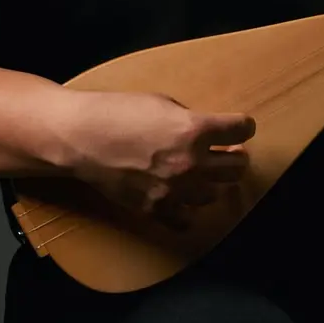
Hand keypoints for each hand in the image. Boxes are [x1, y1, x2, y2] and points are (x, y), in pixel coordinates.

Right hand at [55, 90, 254, 229]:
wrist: (80, 137)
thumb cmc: (119, 111)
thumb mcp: (164, 103)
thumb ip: (192, 120)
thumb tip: (209, 132)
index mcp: (195, 130)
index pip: (242, 130)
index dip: (243, 126)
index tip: (240, 128)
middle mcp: (191, 163)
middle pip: (237, 167)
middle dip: (236, 156)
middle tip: (229, 151)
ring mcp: (174, 190)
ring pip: (215, 194)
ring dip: (213, 182)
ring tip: (204, 173)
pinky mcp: (155, 208)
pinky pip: (186, 219)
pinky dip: (188, 209)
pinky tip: (184, 198)